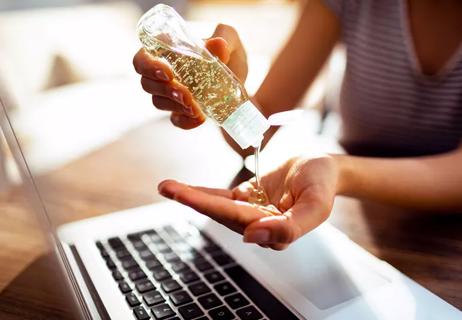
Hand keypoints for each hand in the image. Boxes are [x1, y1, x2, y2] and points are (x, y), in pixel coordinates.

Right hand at [133, 24, 247, 128]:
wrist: (242, 82)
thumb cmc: (229, 54)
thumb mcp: (230, 40)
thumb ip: (225, 38)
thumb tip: (218, 44)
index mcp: (167, 50)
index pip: (143, 57)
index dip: (148, 66)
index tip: (167, 73)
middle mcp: (164, 72)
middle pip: (146, 83)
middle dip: (163, 90)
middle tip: (184, 94)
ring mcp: (171, 94)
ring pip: (158, 102)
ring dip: (175, 105)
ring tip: (196, 108)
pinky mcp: (182, 112)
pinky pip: (176, 120)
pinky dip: (186, 121)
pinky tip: (200, 118)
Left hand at [158, 155, 340, 249]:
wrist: (322, 168)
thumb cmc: (322, 183)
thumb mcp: (315, 205)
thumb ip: (290, 227)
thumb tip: (253, 237)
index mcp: (275, 231)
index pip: (240, 220)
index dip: (214, 207)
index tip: (192, 197)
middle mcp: (258, 225)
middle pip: (221, 213)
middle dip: (193, 200)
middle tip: (169, 188)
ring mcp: (250, 212)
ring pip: (217, 206)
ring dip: (192, 196)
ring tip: (167, 186)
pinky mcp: (245, 199)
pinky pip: (221, 196)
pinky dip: (202, 191)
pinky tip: (183, 188)